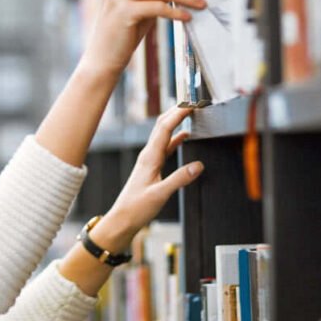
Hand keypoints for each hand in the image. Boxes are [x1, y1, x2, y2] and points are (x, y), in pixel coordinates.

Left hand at [88, 105, 205, 251]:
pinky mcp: (152, 167)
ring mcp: (149, 159)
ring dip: (176, 122)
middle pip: (162, 125)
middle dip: (177, 111)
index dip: (178, 114)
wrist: (122, 219)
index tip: (192, 104)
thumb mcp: (160, 194)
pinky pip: (165, 146)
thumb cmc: (137, 208)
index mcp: (149, 157)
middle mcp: (148, 154)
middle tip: (192, 102)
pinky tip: (185, 137)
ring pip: (164, 134)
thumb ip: (179, 179)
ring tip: (190, 113)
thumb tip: (198, 165)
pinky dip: (176, 138)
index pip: (165, 128)